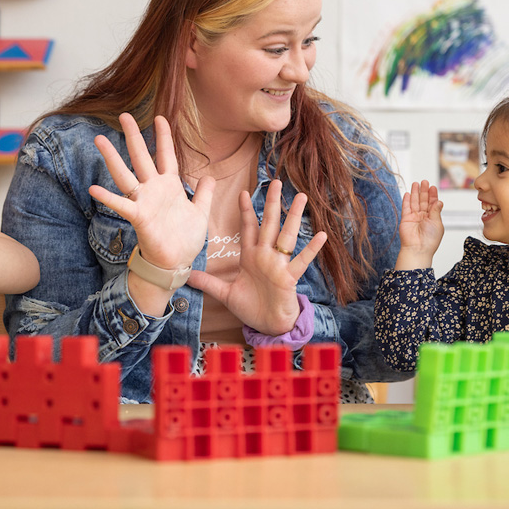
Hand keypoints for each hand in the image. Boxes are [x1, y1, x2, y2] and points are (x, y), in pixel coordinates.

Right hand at [89, 113, 213, 271]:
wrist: (176, 262)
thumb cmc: (185, 239)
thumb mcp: (200, 212)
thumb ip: (204, 193)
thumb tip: (210, 176)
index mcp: (170, 186)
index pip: (166, 156)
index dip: (163, 137)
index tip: (160, 117)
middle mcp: (154, 189)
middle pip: (141, 157)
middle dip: (133, 136)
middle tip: (124, 115)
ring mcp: (144, 202)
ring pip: (126, 174)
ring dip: (112, 158)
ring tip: (99, 139)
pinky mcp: (138, 217)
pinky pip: (121, 205)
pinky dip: (107, 198)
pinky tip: (93, 189)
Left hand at [187, 179, 327, 335]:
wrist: (268, 326)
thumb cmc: (251, 308)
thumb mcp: (226, 294)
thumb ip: (208, 283)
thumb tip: (187, 276)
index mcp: (250, 257)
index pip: (248, 228)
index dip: (246, 211)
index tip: (242, 192)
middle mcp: (266, 256)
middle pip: (269, 224)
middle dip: (272, 203)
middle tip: (276, 182)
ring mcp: (279, 265)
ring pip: (287, 235)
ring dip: (294, 216)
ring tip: (301, 197)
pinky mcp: (289, 277)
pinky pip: (301, 261)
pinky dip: (311, 249)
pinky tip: (321, 235)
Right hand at [395, 180, 443, 269]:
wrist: (417, 248)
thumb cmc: (429, 239)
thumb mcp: (437, 223)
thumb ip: (436, 211)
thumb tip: (439, 201)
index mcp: (433, 218)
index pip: (433, 204)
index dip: (433, 195)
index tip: (432, 187)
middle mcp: (423, 217)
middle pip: (423, 201)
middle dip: (424, 191)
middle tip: (424, 182)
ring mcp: (414, 217)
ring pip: (414, 202)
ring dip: (415, 193)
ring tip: (416, 184)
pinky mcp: (406, 219)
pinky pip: (406, 207)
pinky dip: (406, 200)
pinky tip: (407, 193)